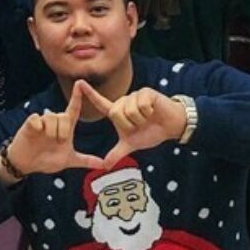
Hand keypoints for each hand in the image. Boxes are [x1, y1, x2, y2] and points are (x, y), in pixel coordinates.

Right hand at [5, 81, 109, 176]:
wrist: (27, 164)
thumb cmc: (46, 159)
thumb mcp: (68, 160)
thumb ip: (85, 160)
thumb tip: (104, 165)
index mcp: (65, 128)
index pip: (73, 110)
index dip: (77, 97)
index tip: (80, 84)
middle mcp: (55, 122)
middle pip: (65, 116)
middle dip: (63, 131)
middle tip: (58, 142)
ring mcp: (42, 122)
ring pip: (52, 117)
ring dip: (52, 132)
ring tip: (47, 140)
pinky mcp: (30, 123)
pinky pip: (37, 119)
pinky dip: (38, 127)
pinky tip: (36, 133)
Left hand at [73, 80, 189, 169]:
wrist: (171, 127)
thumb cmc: (150, 132)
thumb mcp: (131, 144)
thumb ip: (117, 153)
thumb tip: (104, 166)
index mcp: (117, 112)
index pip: (100, 103)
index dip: (89, 93)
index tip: (79, 82)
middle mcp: (123, 102)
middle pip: (116, 113)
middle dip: (129, 125)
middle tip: (139, 125)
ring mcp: (134, 96)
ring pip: (129, 110)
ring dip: (140, 120)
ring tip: (147, 118)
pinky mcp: (145, 92)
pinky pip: (141, 105)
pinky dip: (148, 113)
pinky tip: (153, 111)